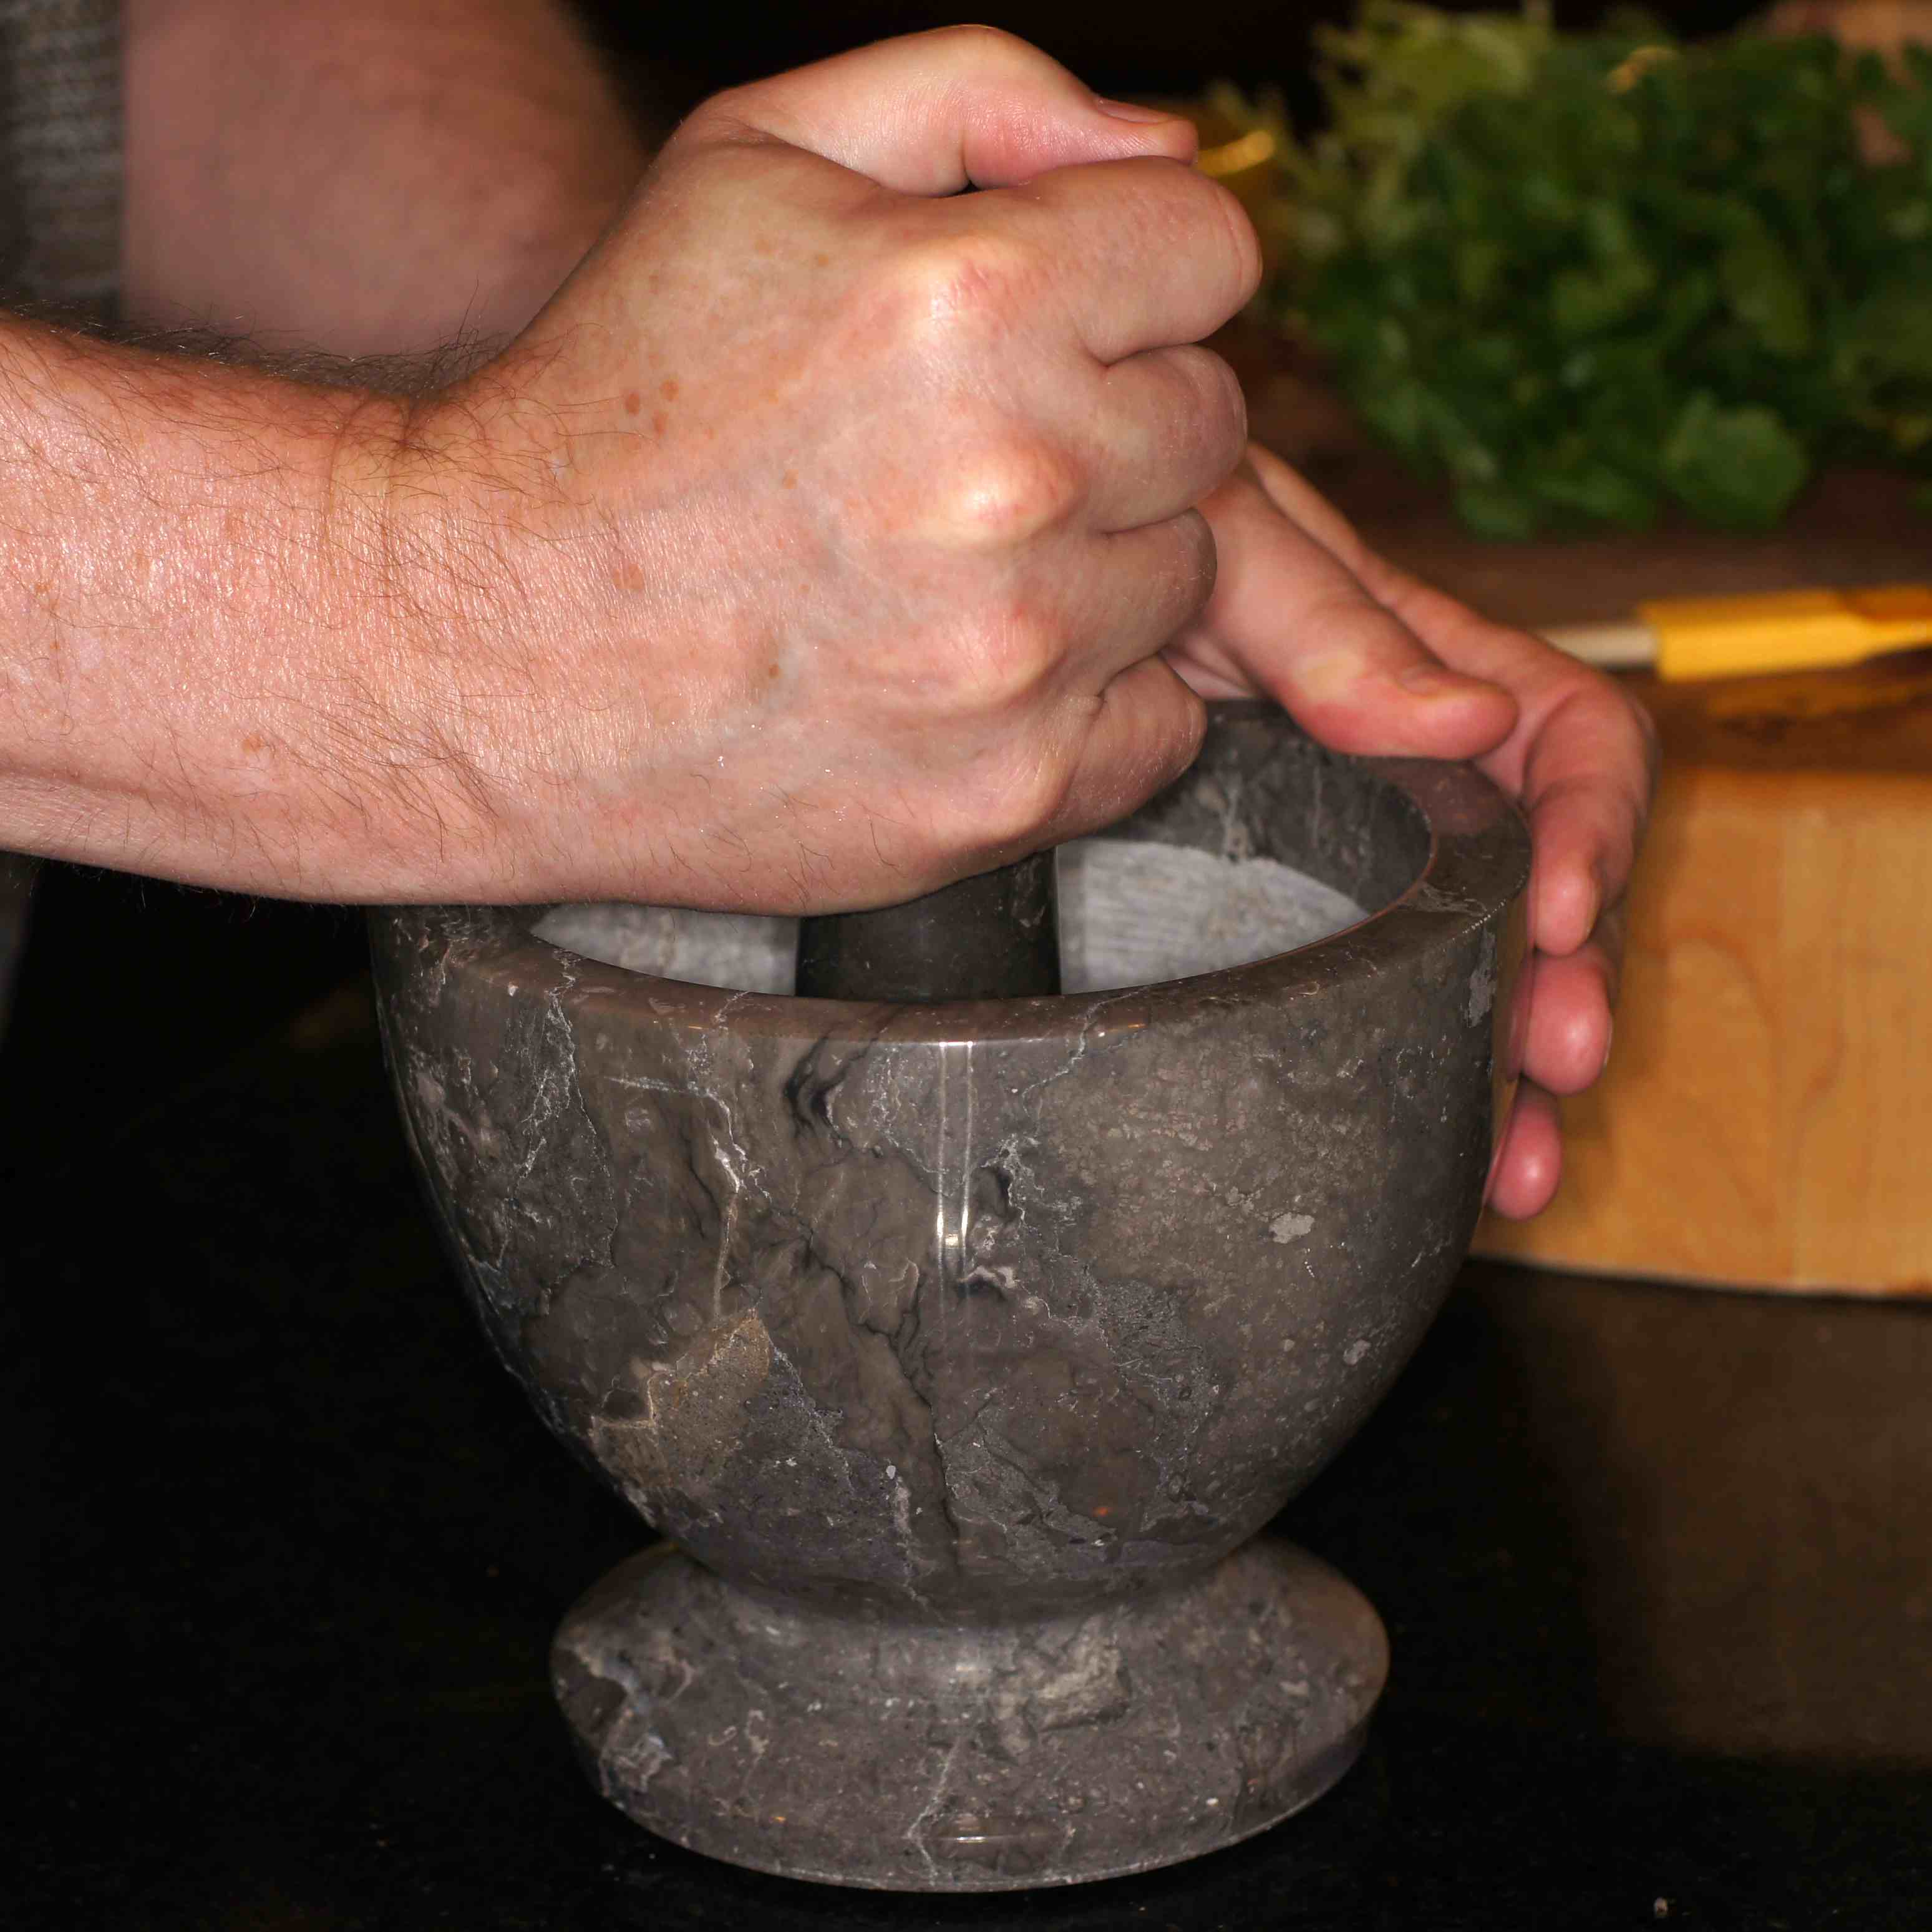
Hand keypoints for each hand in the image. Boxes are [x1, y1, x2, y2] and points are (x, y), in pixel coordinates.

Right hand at [389, 28, 1256, 909]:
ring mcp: (1018, 653)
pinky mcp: (1009, 795)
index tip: (1053, 330)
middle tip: (962, 464)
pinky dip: (1086, 704)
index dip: (1131, 283)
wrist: (479, 649)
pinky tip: (959, 675)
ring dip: (1095, 569)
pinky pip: (1160, 728)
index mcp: (969, 292)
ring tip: (935, 576)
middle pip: (1210, 423)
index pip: (1210, 250)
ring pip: (1186, 578)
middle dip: (1109, 426)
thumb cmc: (612, 400)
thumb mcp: (752, 156)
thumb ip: (983, 94)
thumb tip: (1165, 144)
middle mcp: (1017, 474)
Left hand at [1167, 446, 1657, 1218]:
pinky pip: (1383, 1002)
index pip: (1568, 742)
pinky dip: (1423, 1077)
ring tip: (1518, 1155)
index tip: (1562, 909)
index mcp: (1429, 674)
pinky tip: (1448, 1154)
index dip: (1594, 825)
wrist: (1022, 583)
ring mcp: (1356, 856)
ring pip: (1478, 963)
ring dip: (1512, 1063)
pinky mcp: (1287, 919)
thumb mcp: (1228, 551)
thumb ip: (1336, 627)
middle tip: (1559, 1057)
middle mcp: (1412, 774)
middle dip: (1571, 976)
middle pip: (1542, 881)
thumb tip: (1467, 723)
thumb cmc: (1131, 536)